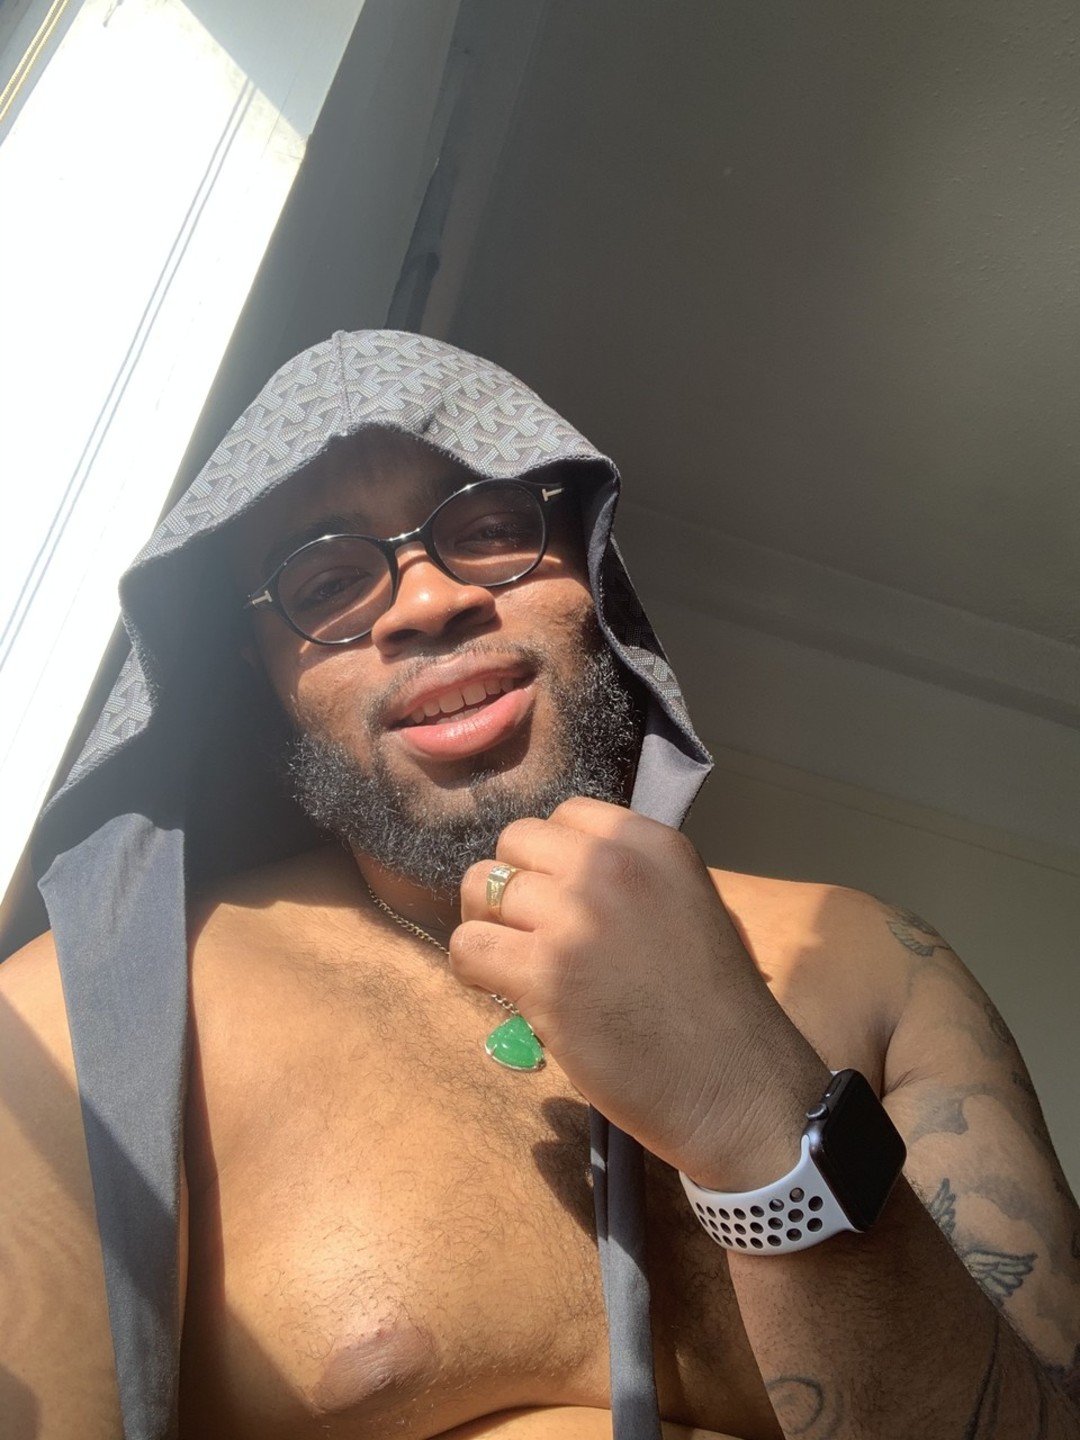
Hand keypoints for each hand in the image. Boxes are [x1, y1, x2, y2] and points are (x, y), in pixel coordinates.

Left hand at [451, 797, 827, 1186]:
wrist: (738, 1087)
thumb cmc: (718, 1010)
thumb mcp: (688, 906)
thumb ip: (630, 880)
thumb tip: (561, 880)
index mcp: (650, 845)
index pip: (565, 816)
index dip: (552, 858)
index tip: (561, 897)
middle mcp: (610, 866)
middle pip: (515, 842)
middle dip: (514, 885)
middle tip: (530, 932)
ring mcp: (574, 917)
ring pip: (482, 887)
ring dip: (490, 925)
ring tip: (513, 962)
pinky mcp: (544, 975)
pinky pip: (469, 947)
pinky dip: (473, 969)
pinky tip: (503, 990)